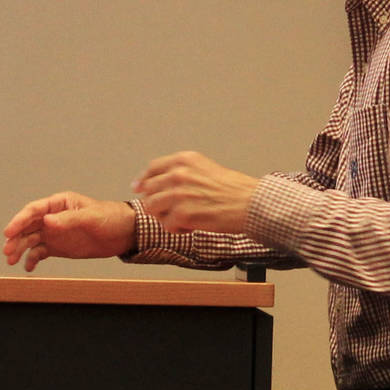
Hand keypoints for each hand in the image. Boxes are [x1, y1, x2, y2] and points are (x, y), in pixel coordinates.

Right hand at [1, 192, 136, 271]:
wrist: (124, 233)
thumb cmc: (110, 218)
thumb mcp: (90, 217)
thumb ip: (68, 219)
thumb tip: (46, 221)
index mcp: (59, 204)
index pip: (33, 211)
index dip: (19, 220)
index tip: (9, 232)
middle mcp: (53, 218)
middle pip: (27, 226)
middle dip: (15, 238)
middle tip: (7, 251)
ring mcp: (54, 233)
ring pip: (30, 240)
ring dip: (19, 249)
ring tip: (11, 261)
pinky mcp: (58, 247)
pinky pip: (40, 253)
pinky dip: (32, 259)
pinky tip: (28, 267)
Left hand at [132, 151, 258, 234]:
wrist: (250, 204)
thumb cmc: (234, 190)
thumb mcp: (205, 169)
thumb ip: (182, 173)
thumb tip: (159, 184)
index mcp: (184, 160)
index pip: (153, 168)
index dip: (144, 179)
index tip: (138, 187)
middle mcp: (179, 173)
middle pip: (149, 190)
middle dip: (156, 202)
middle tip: (170, 211)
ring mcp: (179, 194)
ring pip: (153, 208)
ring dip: (165, 216)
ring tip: (184, 219)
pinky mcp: (183, 214)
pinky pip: (167, 225)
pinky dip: (178, 229)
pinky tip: (192, 227)